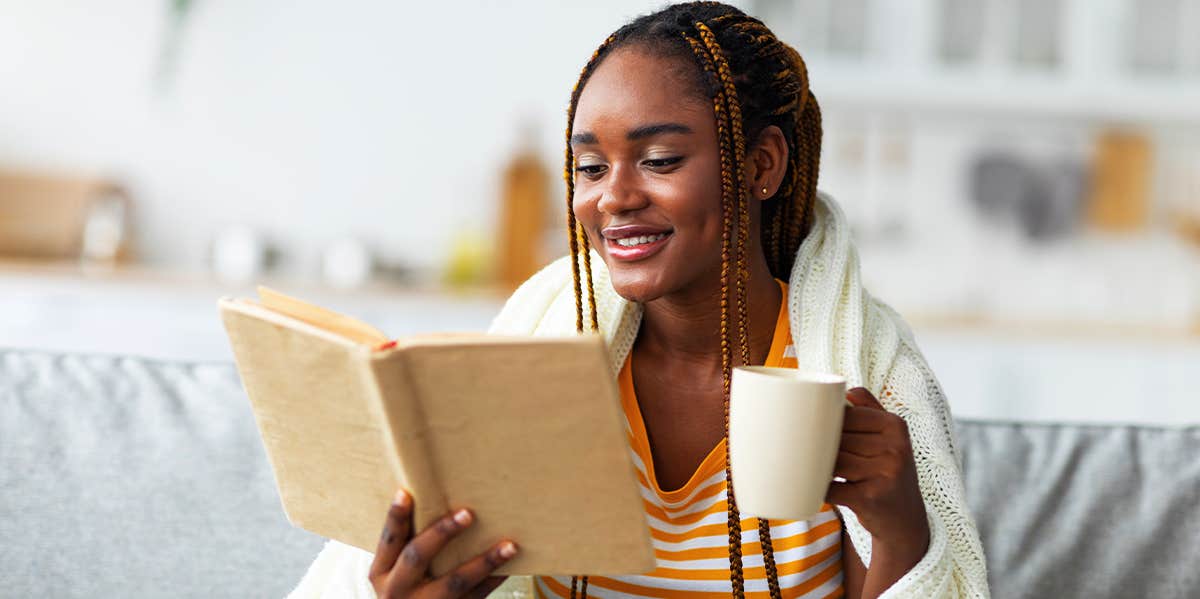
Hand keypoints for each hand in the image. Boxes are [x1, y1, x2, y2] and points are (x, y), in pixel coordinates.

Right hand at [369, 489, 517, 597]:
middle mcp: (397, 590)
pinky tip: (511, 567)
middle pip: (417, 556)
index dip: (396, 517)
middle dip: (442, 533)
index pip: (389, 540)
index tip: (405, 493)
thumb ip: (410, 543)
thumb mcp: (396, 572)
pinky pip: (475, 597)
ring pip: (455, 582)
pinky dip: (493, 580)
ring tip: (509, 546)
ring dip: (484, 562)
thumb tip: (439, 500)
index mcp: (382, 573)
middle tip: (467, 514)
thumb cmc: (408, 588)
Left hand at [826, 388, 928, 565]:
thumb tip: (840, 389)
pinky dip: (820, 490)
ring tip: (818, 471)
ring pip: (832, 462)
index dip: (826, 425)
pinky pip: (830, 488)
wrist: (905, 520)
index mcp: (895, 426)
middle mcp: (895, 448)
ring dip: (818, 468)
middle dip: (822, 449)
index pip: (846, 415)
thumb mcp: (889, 437)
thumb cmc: (887, 472)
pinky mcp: (871, 498)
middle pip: (837, 439)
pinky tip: (821, 490)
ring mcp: (885, 474)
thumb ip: (868, 407)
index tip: (819, 434)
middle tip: (815, 456)